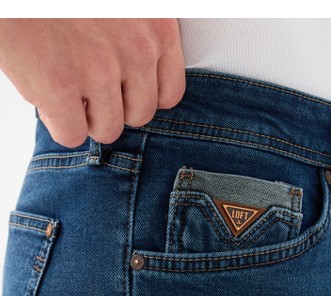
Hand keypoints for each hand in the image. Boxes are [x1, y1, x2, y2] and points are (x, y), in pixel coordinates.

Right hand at [0, 18, 185, 147]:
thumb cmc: (65, 1)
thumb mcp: (122, 10)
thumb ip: (140, 41)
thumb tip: (139, 87)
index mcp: (157, 25)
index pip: (170, 94)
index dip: (141, 96)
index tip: (122, 87)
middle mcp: (136, 48)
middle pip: (140, 116)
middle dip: (114, 108)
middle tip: (88, 85)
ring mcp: (99, 68)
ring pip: (108, 130)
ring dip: (86, 117)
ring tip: (68, 86)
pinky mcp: (60, 86)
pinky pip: (72, 135)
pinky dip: (58, 123)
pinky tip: (48, 95)